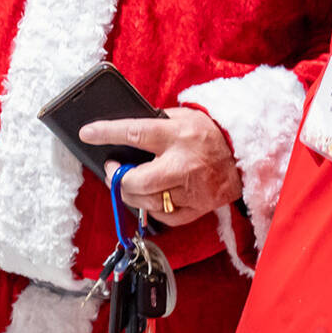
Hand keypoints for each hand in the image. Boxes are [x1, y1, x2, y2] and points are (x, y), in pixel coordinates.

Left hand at [79, 106, 241, 225]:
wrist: (244, 159)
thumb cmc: (210, 135)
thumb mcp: (185, 117)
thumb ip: (158, 123)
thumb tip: (127, 132)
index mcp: (178, 135)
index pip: (136, 133)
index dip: (107, 133)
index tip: (87, 133)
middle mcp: (182, 164)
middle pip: (136, 180)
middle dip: (118, 177)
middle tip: (113, 168)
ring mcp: (189, 190)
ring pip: (145, 202)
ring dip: (131, 193)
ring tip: (130, 181)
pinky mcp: (194, 209)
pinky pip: (162, 215)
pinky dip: (152, 206)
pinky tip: (153, 195)